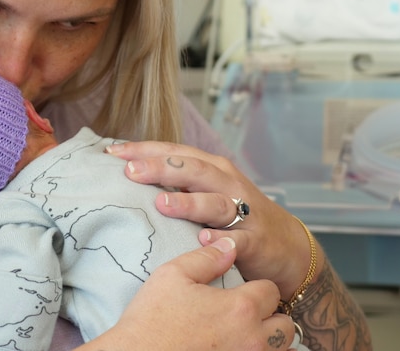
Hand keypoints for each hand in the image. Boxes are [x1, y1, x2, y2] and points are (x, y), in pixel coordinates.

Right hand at [84, 239, 296, 350]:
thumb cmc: (152, 320)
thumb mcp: (173, 275)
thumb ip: (207, 258)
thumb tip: (229, 246)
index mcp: (240, 308)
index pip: (271, 291)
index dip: (257, 288)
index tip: (240, 290)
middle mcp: (252, 339)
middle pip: (285, 326)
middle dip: (271, 317)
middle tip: (246, 314)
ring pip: (280, 350)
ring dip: (268, 340)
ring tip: (244, 333)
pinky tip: (238, 347)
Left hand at [106, 140, 320, 300]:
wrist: (287, 248)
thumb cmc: (236, 217)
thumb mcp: (206, 193)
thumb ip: (174, 184)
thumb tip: (126, 175)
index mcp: (211, 169)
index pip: (174, 152)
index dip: (143, 150)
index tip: (111, 153)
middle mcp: (226, 184)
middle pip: (192, 170)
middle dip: (160, 168)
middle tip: (131, 171)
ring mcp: (243, 211)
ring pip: (213, 202)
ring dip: (188, 202)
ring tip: (162, 204)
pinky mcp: (255, 240)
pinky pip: (236, 239)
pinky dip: (221, 239)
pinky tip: (203, 239)